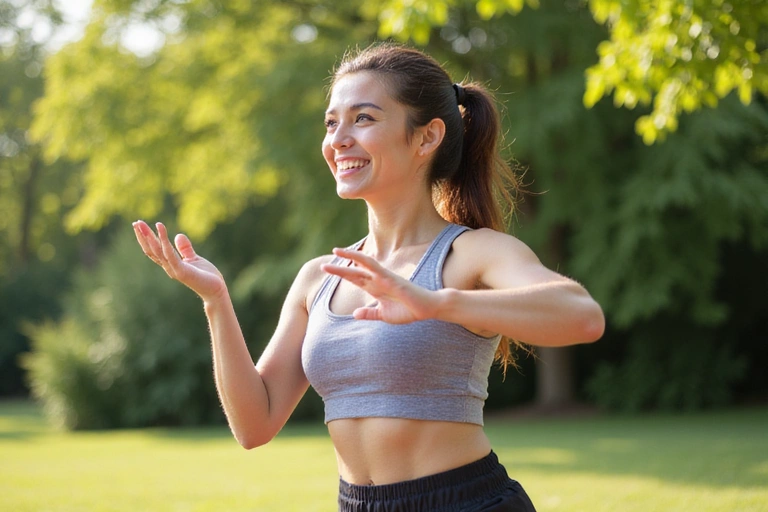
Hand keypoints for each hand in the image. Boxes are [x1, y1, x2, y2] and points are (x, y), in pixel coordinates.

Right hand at [132, 220, 226, 302]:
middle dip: (143, 236)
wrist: (215, 290)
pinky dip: (163, 240)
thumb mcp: (194, 258)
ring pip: (157, 250)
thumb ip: (185, 248)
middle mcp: (169, 267)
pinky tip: (160, 227)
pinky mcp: (181, 271)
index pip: (154, 250)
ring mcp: (174, 269)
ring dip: (148, 236)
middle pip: (152, 250)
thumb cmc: (206, 276)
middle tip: (136, 223)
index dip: (146, 239)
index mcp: (170, 264)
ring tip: (140, 224)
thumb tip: (178, 235)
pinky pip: (170, 253)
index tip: (139, 226)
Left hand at [321, 248, 440, 323]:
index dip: (342, 275)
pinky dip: (366, 262)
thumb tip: (355, 313)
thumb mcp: (384, 316)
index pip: (355, 280)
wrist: (428, 308)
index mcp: (375, 289)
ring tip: (336, 252)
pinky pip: (377, 267)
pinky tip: (356, 258)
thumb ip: (370, 314)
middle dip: (339, 269)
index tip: (328, 271)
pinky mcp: (392, 279)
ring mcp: (384, 278)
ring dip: (349, 258)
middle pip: (355, 272)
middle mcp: (378, 281)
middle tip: (323, 266)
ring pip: (363, 265)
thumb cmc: (408, 311)